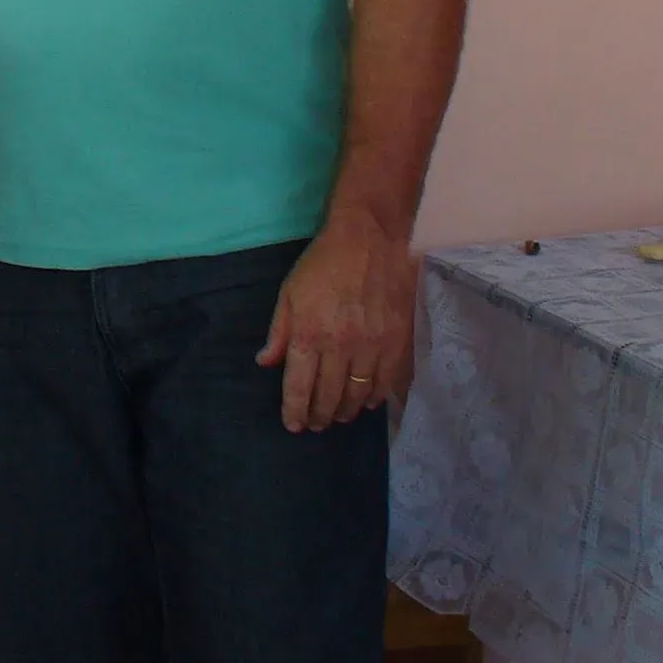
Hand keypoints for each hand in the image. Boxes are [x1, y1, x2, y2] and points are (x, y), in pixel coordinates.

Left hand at [256, 211, 414, 433]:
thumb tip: (266, 363)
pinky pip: (386, 381)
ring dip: (346, 411)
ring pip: (358, 394)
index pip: (299, 387)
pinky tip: (368, 402)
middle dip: (319, 416)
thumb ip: (279, 331)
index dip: (295, 411)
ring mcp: (372, 346)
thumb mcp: (289, 292)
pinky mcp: (396, 341)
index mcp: (309, 335)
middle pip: (329, 396)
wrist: (369, 237)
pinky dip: (376, 397)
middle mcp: (340, 347)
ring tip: (338, 416)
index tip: (293, 425)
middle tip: (315, 424)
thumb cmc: (323, 262)